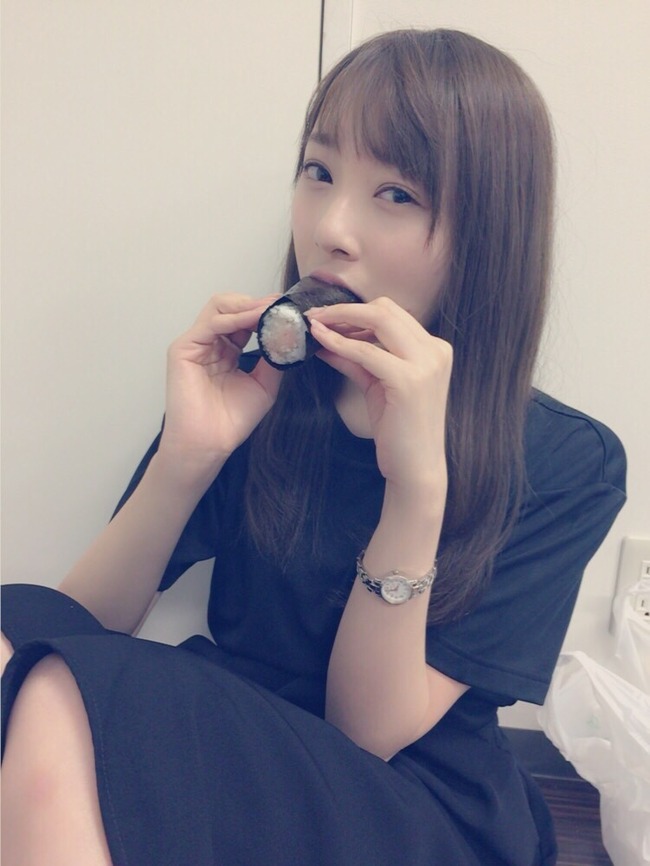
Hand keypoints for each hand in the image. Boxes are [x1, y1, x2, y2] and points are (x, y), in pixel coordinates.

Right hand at [160, 293, 282, 473]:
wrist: (211, 443)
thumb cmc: (232, 420)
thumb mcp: (264, 384)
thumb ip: (274, 358)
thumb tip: (290, 334)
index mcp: (225, 350)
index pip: (244, 319)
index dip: (265, 312)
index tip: (289, 310)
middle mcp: (209, 343)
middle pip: (230, 306)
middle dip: (257, 303)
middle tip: (281, 305)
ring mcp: (195, 344)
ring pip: (220, 307)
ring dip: (248, 305)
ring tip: (271, 309)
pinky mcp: (183, 348)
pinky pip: (212, 323)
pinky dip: (236, 318)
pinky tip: (257, 319)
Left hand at [307, 297, 450, 493]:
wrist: (415, 468)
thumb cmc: (399, 430)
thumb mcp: (377, 385)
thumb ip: (357, 359)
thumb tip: (326, 338)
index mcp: (434, 348)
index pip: (392, 313)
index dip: (356, 311)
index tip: (327, 315)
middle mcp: (435, 350)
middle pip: (385, 309)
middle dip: (345, 309)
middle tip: (314, 314)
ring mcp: (425, 364)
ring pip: (378, 320)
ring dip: (340, 319)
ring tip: (313, 324)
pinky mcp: (408, 380)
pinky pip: (366, 352)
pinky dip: (340, 345)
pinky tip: (320, 344)